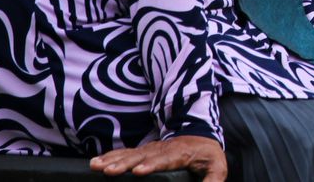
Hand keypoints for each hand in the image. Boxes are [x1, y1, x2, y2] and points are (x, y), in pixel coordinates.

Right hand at [90, 136, 225, 180]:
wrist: (201, 136)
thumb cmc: (208, 155)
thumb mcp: (217, 166)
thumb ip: (214, 180)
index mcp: (180, 153)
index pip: (165, 159)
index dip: (152, 165)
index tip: (139, 171)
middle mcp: (163, 149)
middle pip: (142, 156)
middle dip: (125, 163)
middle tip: (109, 171)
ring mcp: (151, 149)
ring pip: (130, 153)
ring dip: (113, 159)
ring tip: (97, 165)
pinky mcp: (144, 151)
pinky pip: (125, 153)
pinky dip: (110, 156)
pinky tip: (96, 162)